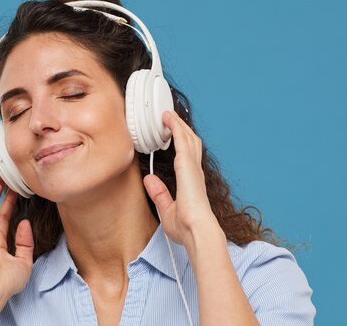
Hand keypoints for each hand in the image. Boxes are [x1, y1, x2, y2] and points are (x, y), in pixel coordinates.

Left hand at [143, 110, 220, 245]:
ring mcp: (192, 167)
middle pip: (190, 142)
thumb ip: (159, 193)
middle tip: (170, 118)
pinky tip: (167, 118)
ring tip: (167, 114)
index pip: (188, 157)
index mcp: (191, 182)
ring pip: (187, 137)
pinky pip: (181, 139)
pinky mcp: (187, 165)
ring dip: (178, 124)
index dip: (182, 143)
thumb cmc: (187, 227)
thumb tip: (149, 179)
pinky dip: (175, 126)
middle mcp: (195, 172)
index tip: (173, 135)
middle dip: (181, 129)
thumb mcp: (167, 209)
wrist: (197, 231)